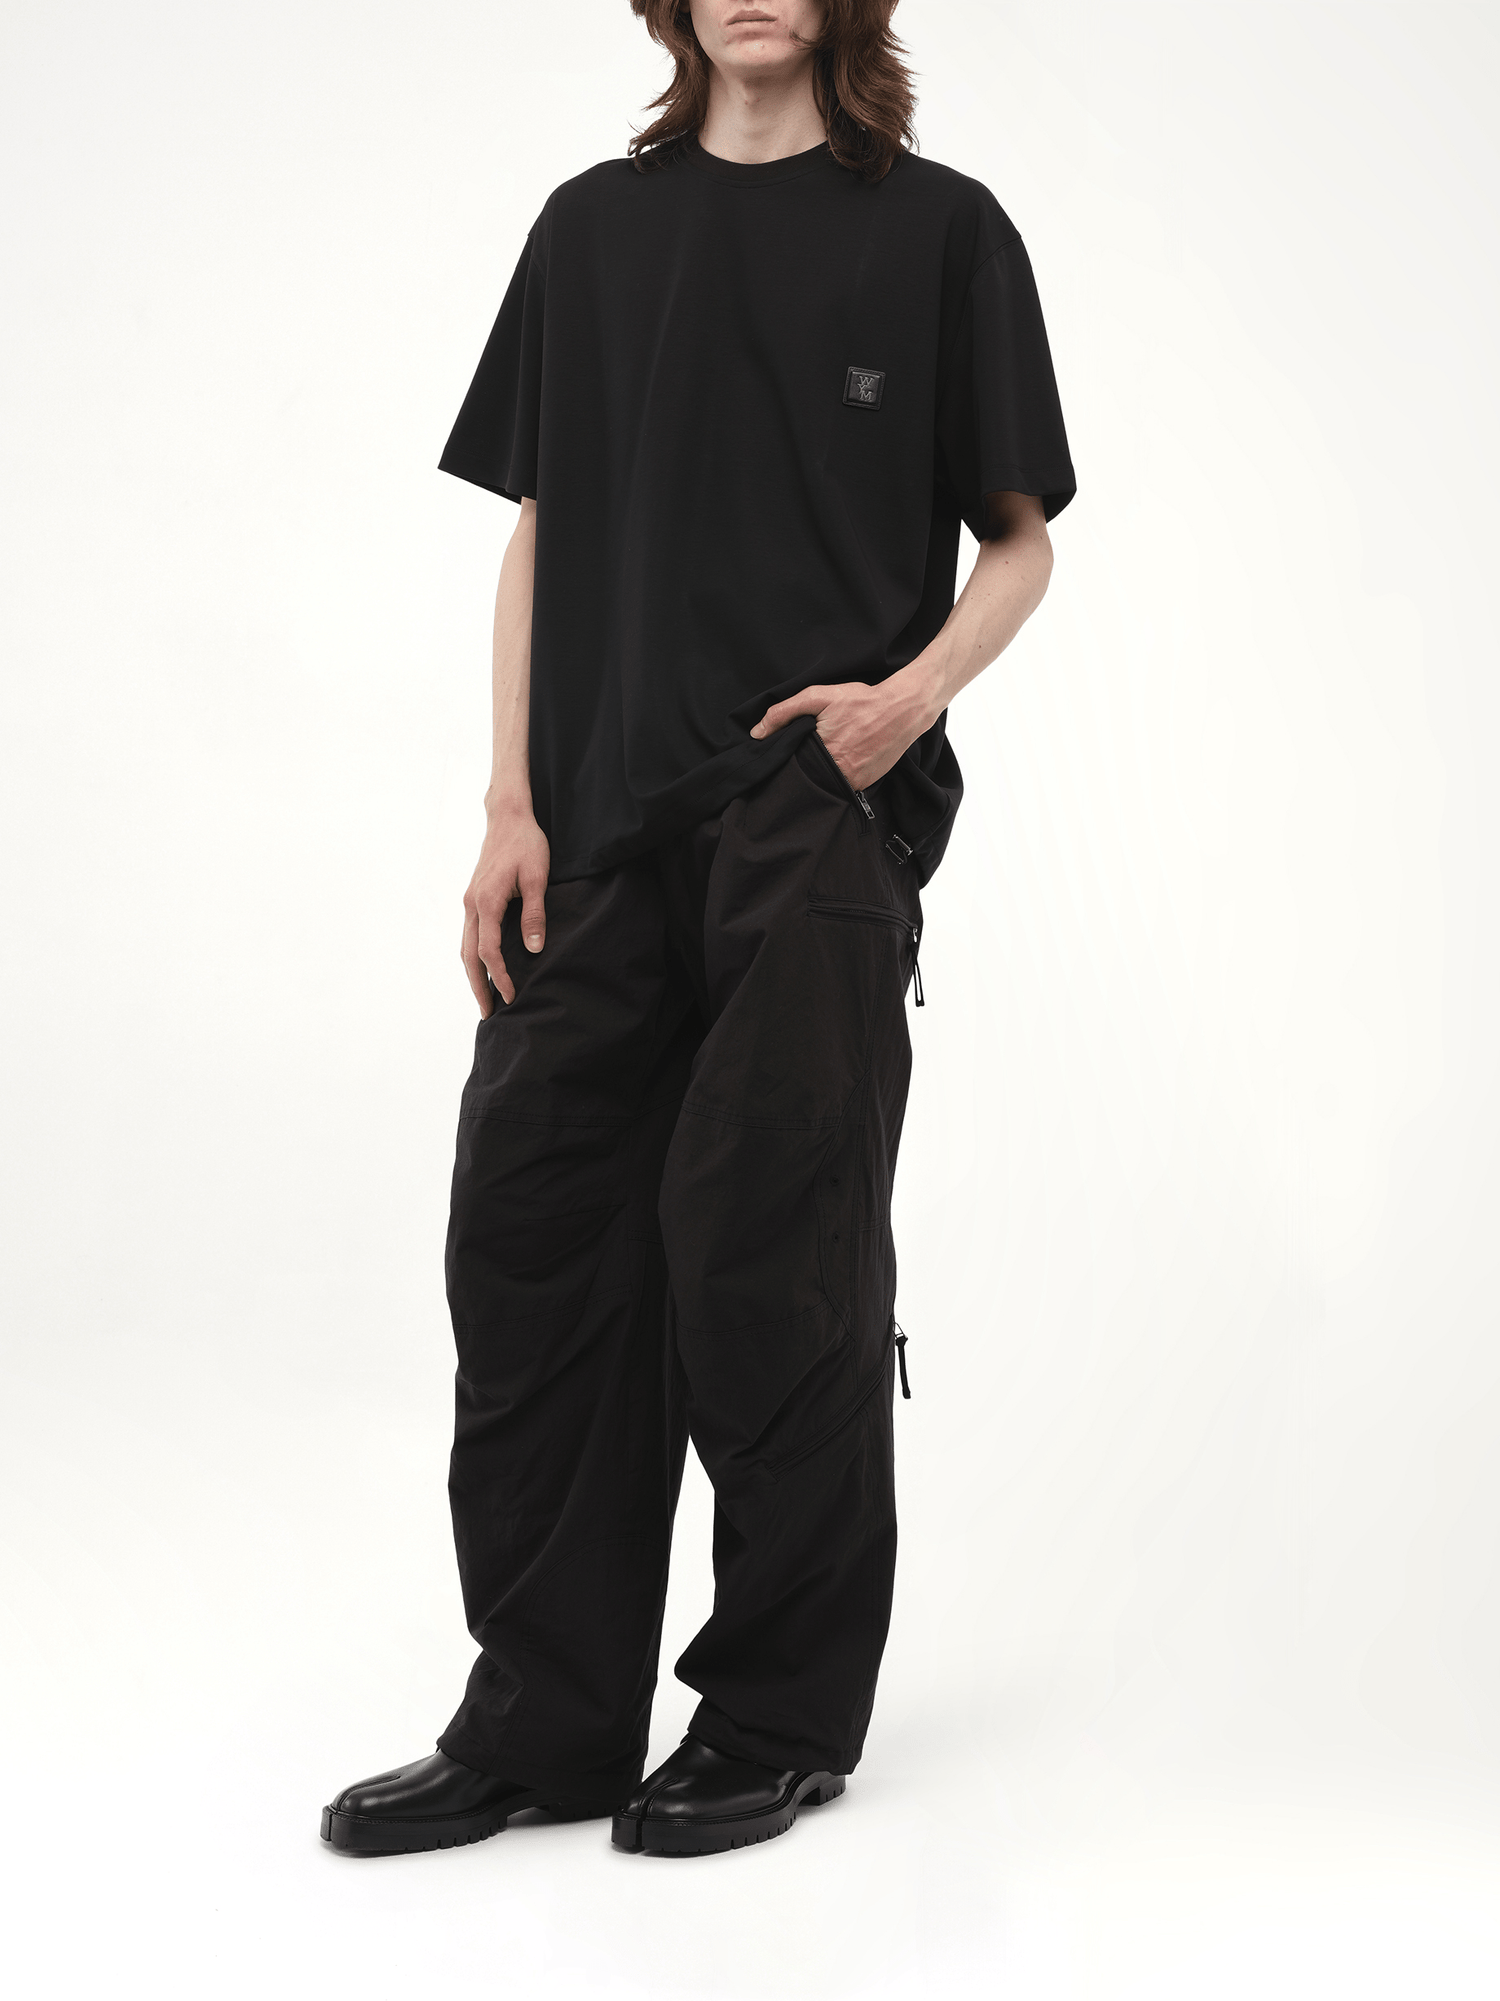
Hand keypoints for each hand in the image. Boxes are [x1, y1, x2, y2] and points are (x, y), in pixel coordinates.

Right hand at [462, 804, 550, 1015]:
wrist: (508, 817)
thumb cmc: (526, 844)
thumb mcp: (537, 878)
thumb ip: (534, 914)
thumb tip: (533, 949)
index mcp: (486, 901)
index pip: (489, 951)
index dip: (500, 977)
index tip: (512, 997)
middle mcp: (471, 904)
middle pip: (469, 955)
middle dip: (478, 986)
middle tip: (489, 1014)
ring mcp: (469, 901)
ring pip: (465, 946)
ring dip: (473, 974)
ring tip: (485, 998)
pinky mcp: (473, 897)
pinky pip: (469, 934)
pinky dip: (474, 956)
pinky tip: (485, 968)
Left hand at [749, 666, 937, 792]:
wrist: (903, 710)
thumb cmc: (861, 701)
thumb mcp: (817, 696)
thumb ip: (783, 712)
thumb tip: (757, 733)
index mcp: (821, 753)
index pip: (790, 767)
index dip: (786, 760)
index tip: (785, 754)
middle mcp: (837, 773)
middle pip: (807, 778)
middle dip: (803, 768)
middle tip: (809, 750)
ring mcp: (853, 782)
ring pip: (825, 784)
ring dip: (821, 774)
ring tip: (826, 755)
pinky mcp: (866, 785)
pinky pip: (844, 786)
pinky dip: (838, 776)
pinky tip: (843, 759)